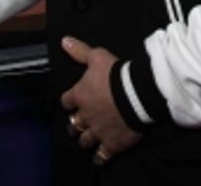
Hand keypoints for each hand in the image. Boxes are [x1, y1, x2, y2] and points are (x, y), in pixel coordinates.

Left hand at [59, 36, 141, 163]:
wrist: (136, 94)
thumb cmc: (116, 73)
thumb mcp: (97, 57)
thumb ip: (79, 51)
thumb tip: (64, 40)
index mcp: (80, 95)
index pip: (66, 101)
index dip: (69, 101)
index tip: (71, 102)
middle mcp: (86, 115)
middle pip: (73, 124)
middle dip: (74, 124)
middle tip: (77, 124)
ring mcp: (98, 131)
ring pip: (85, 140)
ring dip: (84, 140)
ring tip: (85, 140)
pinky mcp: (111, 143)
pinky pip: (102, 155)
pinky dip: (99, 158)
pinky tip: (98, 159)